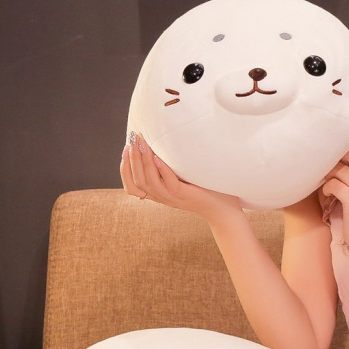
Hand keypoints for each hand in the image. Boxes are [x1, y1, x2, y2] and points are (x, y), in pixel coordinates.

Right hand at [120, 132, 242, 221]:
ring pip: (149, 182)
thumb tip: (161, 145)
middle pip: (137, 180)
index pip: (131, 186)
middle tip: (132, 140)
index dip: (125, 168)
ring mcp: (172, 197)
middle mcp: (161, 197)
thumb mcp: (181, 179)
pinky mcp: (183, 195)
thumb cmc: (204, 190)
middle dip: (132, 158)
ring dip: (143, 161)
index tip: (125, 149)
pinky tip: (158, 157)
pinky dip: (161, 170)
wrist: (223, 209)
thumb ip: (169, 168)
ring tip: (142, 144)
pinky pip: (168, 183)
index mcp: (158, 194)